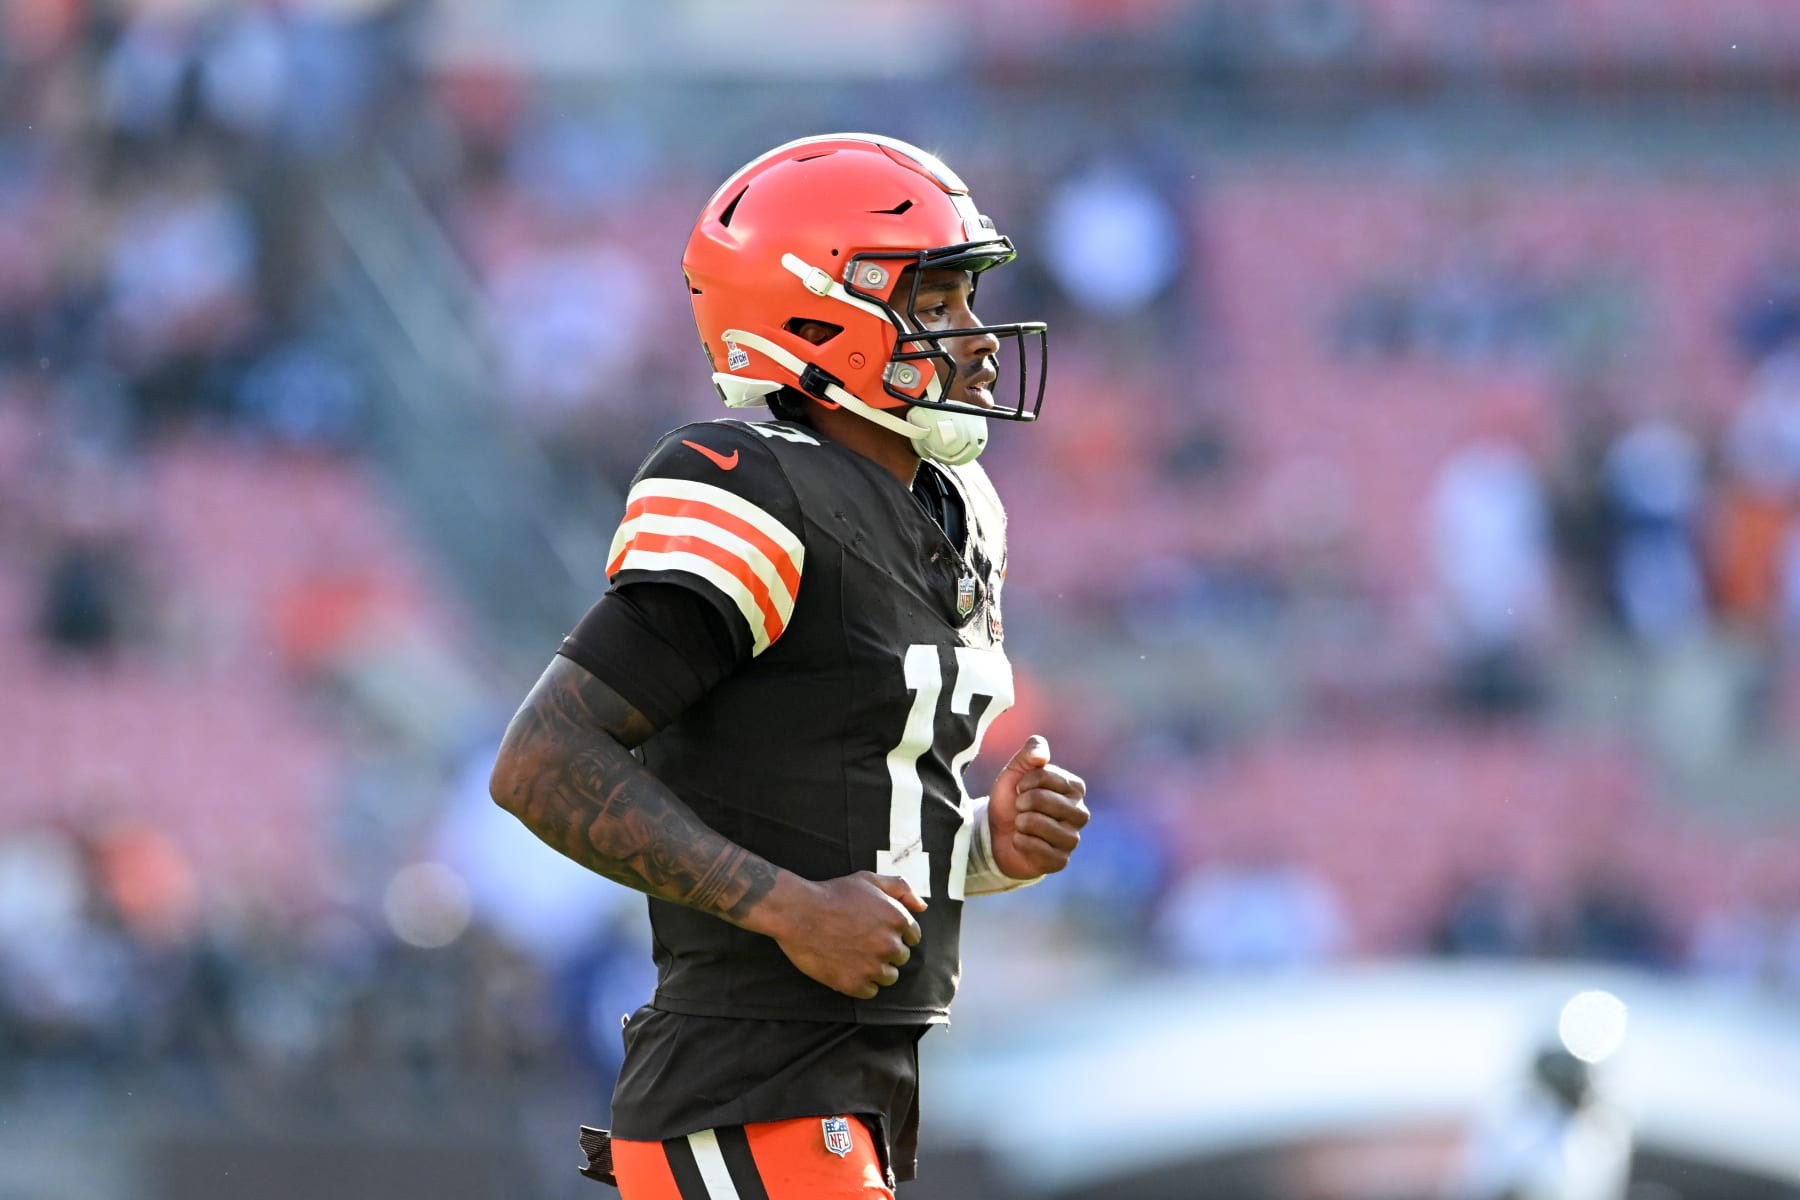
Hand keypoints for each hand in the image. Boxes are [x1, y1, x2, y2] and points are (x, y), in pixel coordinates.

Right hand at [764, 871, 926, 999]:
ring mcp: (873, 967)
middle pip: (901, 958)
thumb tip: (922, 907)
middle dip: (886, 951)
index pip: (913, 936)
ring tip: (855, 955)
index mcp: (897, 919)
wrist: (799, 913)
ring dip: (876, 969)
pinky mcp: (854, 984)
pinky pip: (870, 991)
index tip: (877, 930)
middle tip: (862, 941)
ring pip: (888, 977)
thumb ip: (901, 889)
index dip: (895, 933)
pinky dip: (861, 983)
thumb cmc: (834, 894)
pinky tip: (847, 967)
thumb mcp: (869, 880)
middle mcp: (890, 945)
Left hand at [987, 735, 1087, 880]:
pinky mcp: (1061, 861)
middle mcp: (1080, 813)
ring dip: (1020, 823)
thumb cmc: (1013, 800)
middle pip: (1040, 799)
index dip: (1023, 782)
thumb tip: (1041, 754)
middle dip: (1021, 803)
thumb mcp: (1017, 771)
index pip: (1042, 775)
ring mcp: (1072, 839)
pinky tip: (1022, 842)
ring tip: (1021, 825)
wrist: (999, 834)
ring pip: (1037, 824)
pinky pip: (1036, 848)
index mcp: (1075, 788)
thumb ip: (1030, 753)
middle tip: (1021, 809)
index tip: (1022, 790)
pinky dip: (1021, 843)